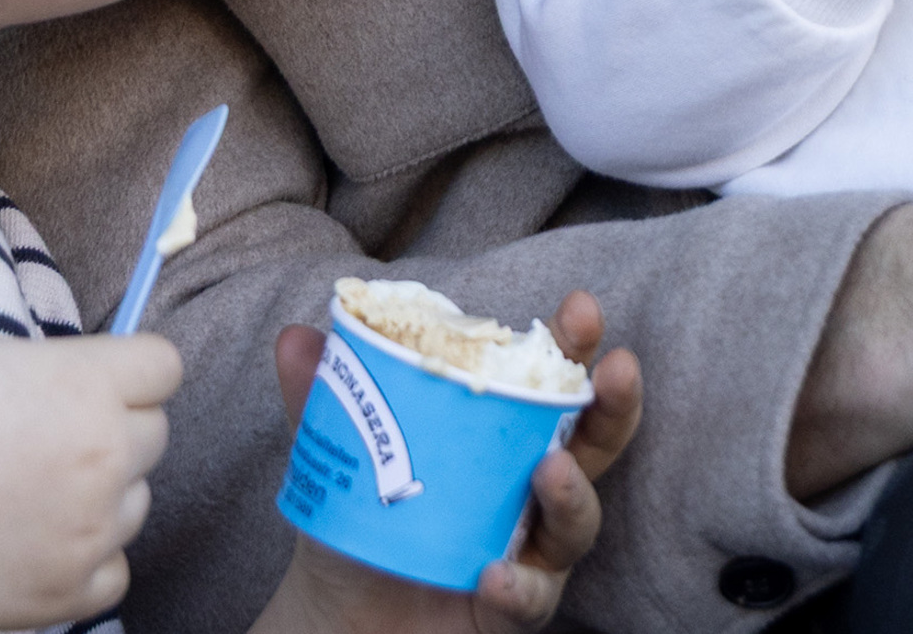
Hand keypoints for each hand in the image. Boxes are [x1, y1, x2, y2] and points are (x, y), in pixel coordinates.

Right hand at [0, 330, 180, 629]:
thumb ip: (53, 372)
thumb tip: (85, 386)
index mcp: (85, 384)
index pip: (164, 366)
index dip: (129, 371)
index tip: (96, 380)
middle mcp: (101, 457)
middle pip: (152, 434)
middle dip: (110, 430)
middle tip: (41, 439)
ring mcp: (86, 532)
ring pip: (135, 504)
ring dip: (97, 497)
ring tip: (18, 493)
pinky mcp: (62, 595)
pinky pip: (112, 571)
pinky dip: (81, 560)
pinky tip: (25, 541)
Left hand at [253, 293, 644, 633]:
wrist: (337, 611)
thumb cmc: (364, 516)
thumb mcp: (344, 450)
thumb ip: (326, 396)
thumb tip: (296, 337)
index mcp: (507, 435)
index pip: (554, 382)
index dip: (575, 346)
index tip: (581, 308)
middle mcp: (533, 488)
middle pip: (596, 443)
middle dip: (614, 403)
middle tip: (615, 369)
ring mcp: (530, 550)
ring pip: (577, 524)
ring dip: (571, 494)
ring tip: (549, 470)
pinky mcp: (511, 609)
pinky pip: (530, 599)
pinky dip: (518, 587)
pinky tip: (495, 575)